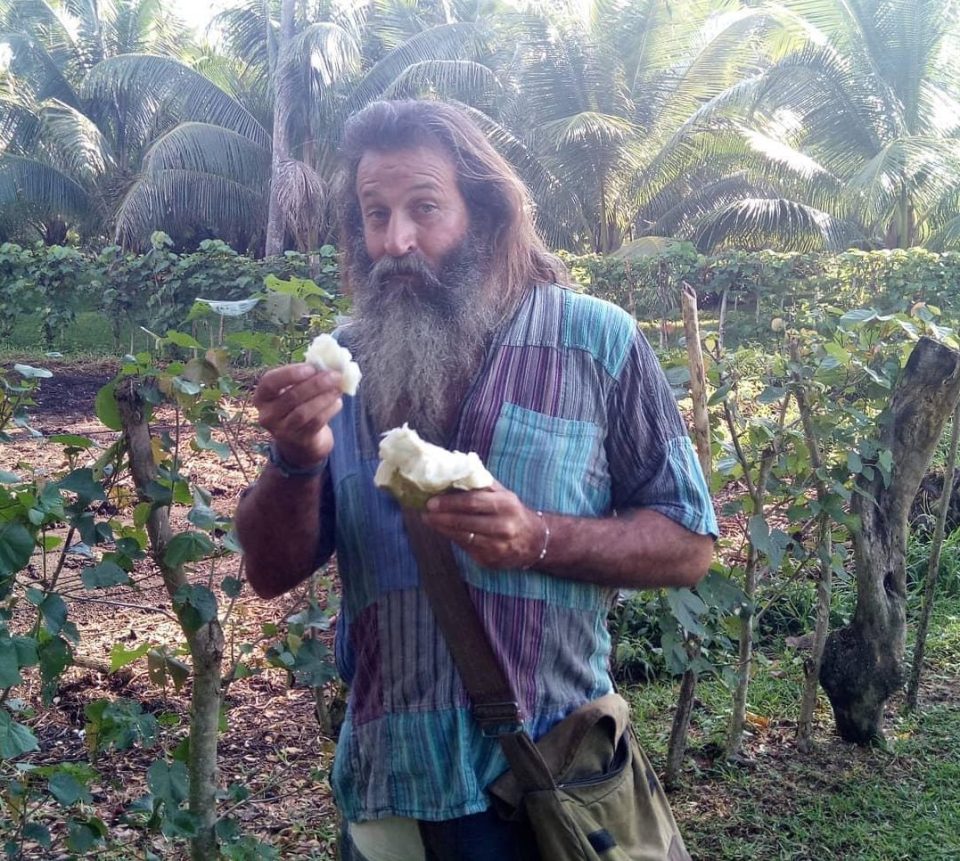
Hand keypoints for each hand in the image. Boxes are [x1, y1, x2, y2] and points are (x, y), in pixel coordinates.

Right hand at [252, 363, 342, 465]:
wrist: (300, 439)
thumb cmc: (297, 405)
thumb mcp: (294, 390)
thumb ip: (305, 376)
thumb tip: (328, 363)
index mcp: (262, 397)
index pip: (269, 383)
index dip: (290, 374)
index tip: (311, 367)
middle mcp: (267, 415)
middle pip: (291, 396)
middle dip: (316, 384)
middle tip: (334, 375)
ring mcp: (281, 430)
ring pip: (304, 411)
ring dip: (324, 397)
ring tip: (338, 388)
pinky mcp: (298, 440)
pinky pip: (315, 422)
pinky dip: (329, 410)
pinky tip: (337, 402)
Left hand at [421, 481, 544, 569]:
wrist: (535, 541)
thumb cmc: (512, 512)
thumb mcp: (503, 494)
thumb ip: (481, 485)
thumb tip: (453, 473)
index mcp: (506, 505)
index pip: (473, 502)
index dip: (450, 502)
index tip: (432, 501)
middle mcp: (504, 526)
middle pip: (466, 522)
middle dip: (441, 517)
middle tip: (425, 511)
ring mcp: (497, 546)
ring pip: (463, 537)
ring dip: (442, 529)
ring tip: (429, 520)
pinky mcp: (491, 560)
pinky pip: (467, 548)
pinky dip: (453, 538)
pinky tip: (443, 531)